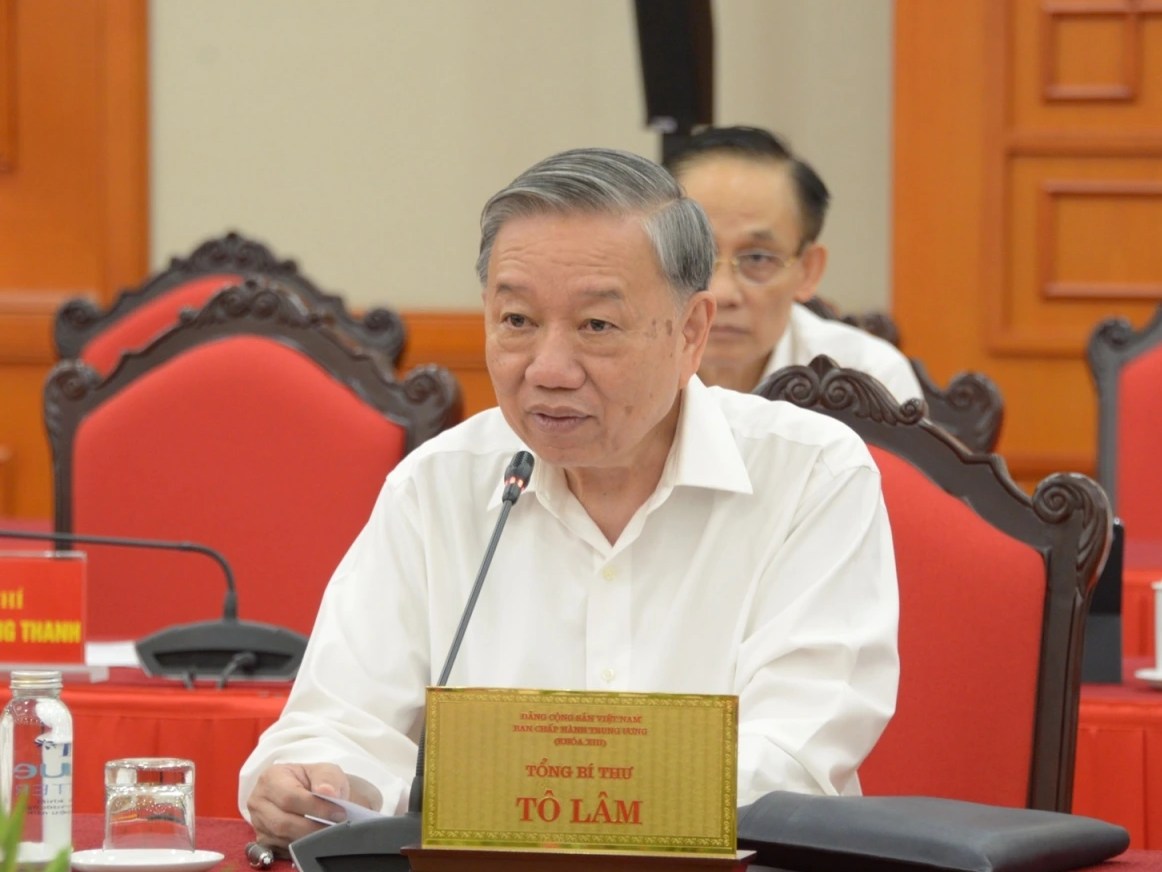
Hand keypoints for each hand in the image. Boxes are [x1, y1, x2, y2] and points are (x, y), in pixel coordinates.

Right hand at [246, 762, 382, 850]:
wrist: (315, 793)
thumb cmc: (317, 780)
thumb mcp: (326, 771)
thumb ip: (327, 779)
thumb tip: (328, 792)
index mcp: (271, 777)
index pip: (290, 797)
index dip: (315, 807)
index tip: (338, 812)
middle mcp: (259, 800)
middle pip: (283, 822)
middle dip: (313, 827)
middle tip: (336, 826)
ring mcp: (258, 822)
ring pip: (283, 838)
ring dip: (309, 839)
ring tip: (329, 832)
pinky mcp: (264, 840)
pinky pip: (281, 850)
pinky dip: (301, 847)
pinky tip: (316, 840)